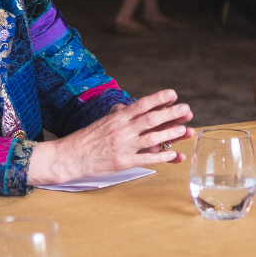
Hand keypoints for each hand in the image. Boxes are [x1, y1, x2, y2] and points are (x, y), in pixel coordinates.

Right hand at [27, 89, 193, 184]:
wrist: (69, 157)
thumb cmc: (86, 139)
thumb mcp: (102, 121)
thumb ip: (118, 114)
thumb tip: (129, 107)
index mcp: (117, 118)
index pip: (141, 105)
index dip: (158, 98)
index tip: (172, 94)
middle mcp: (121, 130)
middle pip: (150, 119)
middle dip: (170, 114)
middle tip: (186, 109)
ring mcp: (123, 146)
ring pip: (151, 138)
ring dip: (170, 133)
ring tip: (185, 129)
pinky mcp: (123, 162)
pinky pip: (146, 158)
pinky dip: (161, 156)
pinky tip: (173, 154)